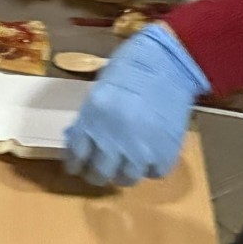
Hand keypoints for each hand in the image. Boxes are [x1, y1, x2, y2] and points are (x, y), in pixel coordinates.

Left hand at [64, 24, 207, 187]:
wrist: (168, 64)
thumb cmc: (129, 70)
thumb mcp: (99, 92)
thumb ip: (90, 119)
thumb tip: (80, 139)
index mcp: (93, 119)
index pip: (76, 154)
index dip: (74, 163)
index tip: (75, 167)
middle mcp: (114, 138)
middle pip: (99, 174)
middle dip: (95, 174)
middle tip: (98, 171)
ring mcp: (141, 149)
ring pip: (126, 179)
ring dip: (122, 174)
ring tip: (122, 167)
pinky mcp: (166, 153)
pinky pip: (153, 173)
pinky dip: (149, 168)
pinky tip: (147, 158)